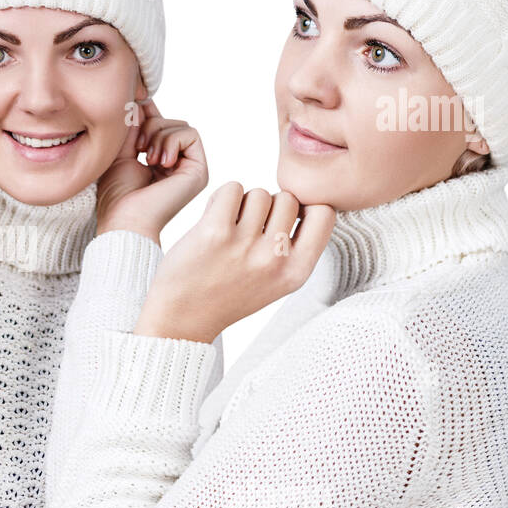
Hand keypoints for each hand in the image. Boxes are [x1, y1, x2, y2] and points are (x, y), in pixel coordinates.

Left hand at [95, 98, 208, 243]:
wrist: (124, 220)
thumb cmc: (117, 195)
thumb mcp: (120, 150)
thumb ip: (132, 125)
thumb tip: (141, 98)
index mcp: (159, 161)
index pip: (159, 124)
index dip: (147, 114)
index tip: (133, 113)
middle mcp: (178, 164)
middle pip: (171, 121)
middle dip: (151, 126)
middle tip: (138, 149)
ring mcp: (190, 168)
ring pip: (181, 125)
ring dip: (158, 135)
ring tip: (147, 158)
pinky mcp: (199, 171)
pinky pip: (190, 134)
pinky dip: (171, 141)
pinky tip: (159, 162)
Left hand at [134, 184, 335, 342]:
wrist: (183, 319)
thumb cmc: (228, 295)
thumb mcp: (277, 282)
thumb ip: (295, 247)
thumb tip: (302, 200)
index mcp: (297, 272)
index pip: (325, 214)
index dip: (305, 208)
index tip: (284, 220)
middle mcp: (275, 259)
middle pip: (287, 198)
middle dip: (269, 207)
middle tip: (249, 229)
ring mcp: (245, 244)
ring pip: (258, 193)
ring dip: (243, 204)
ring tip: (230, 229)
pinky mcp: (214, 232)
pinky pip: (232, 189)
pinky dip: (221, 198)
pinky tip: (213, 220)